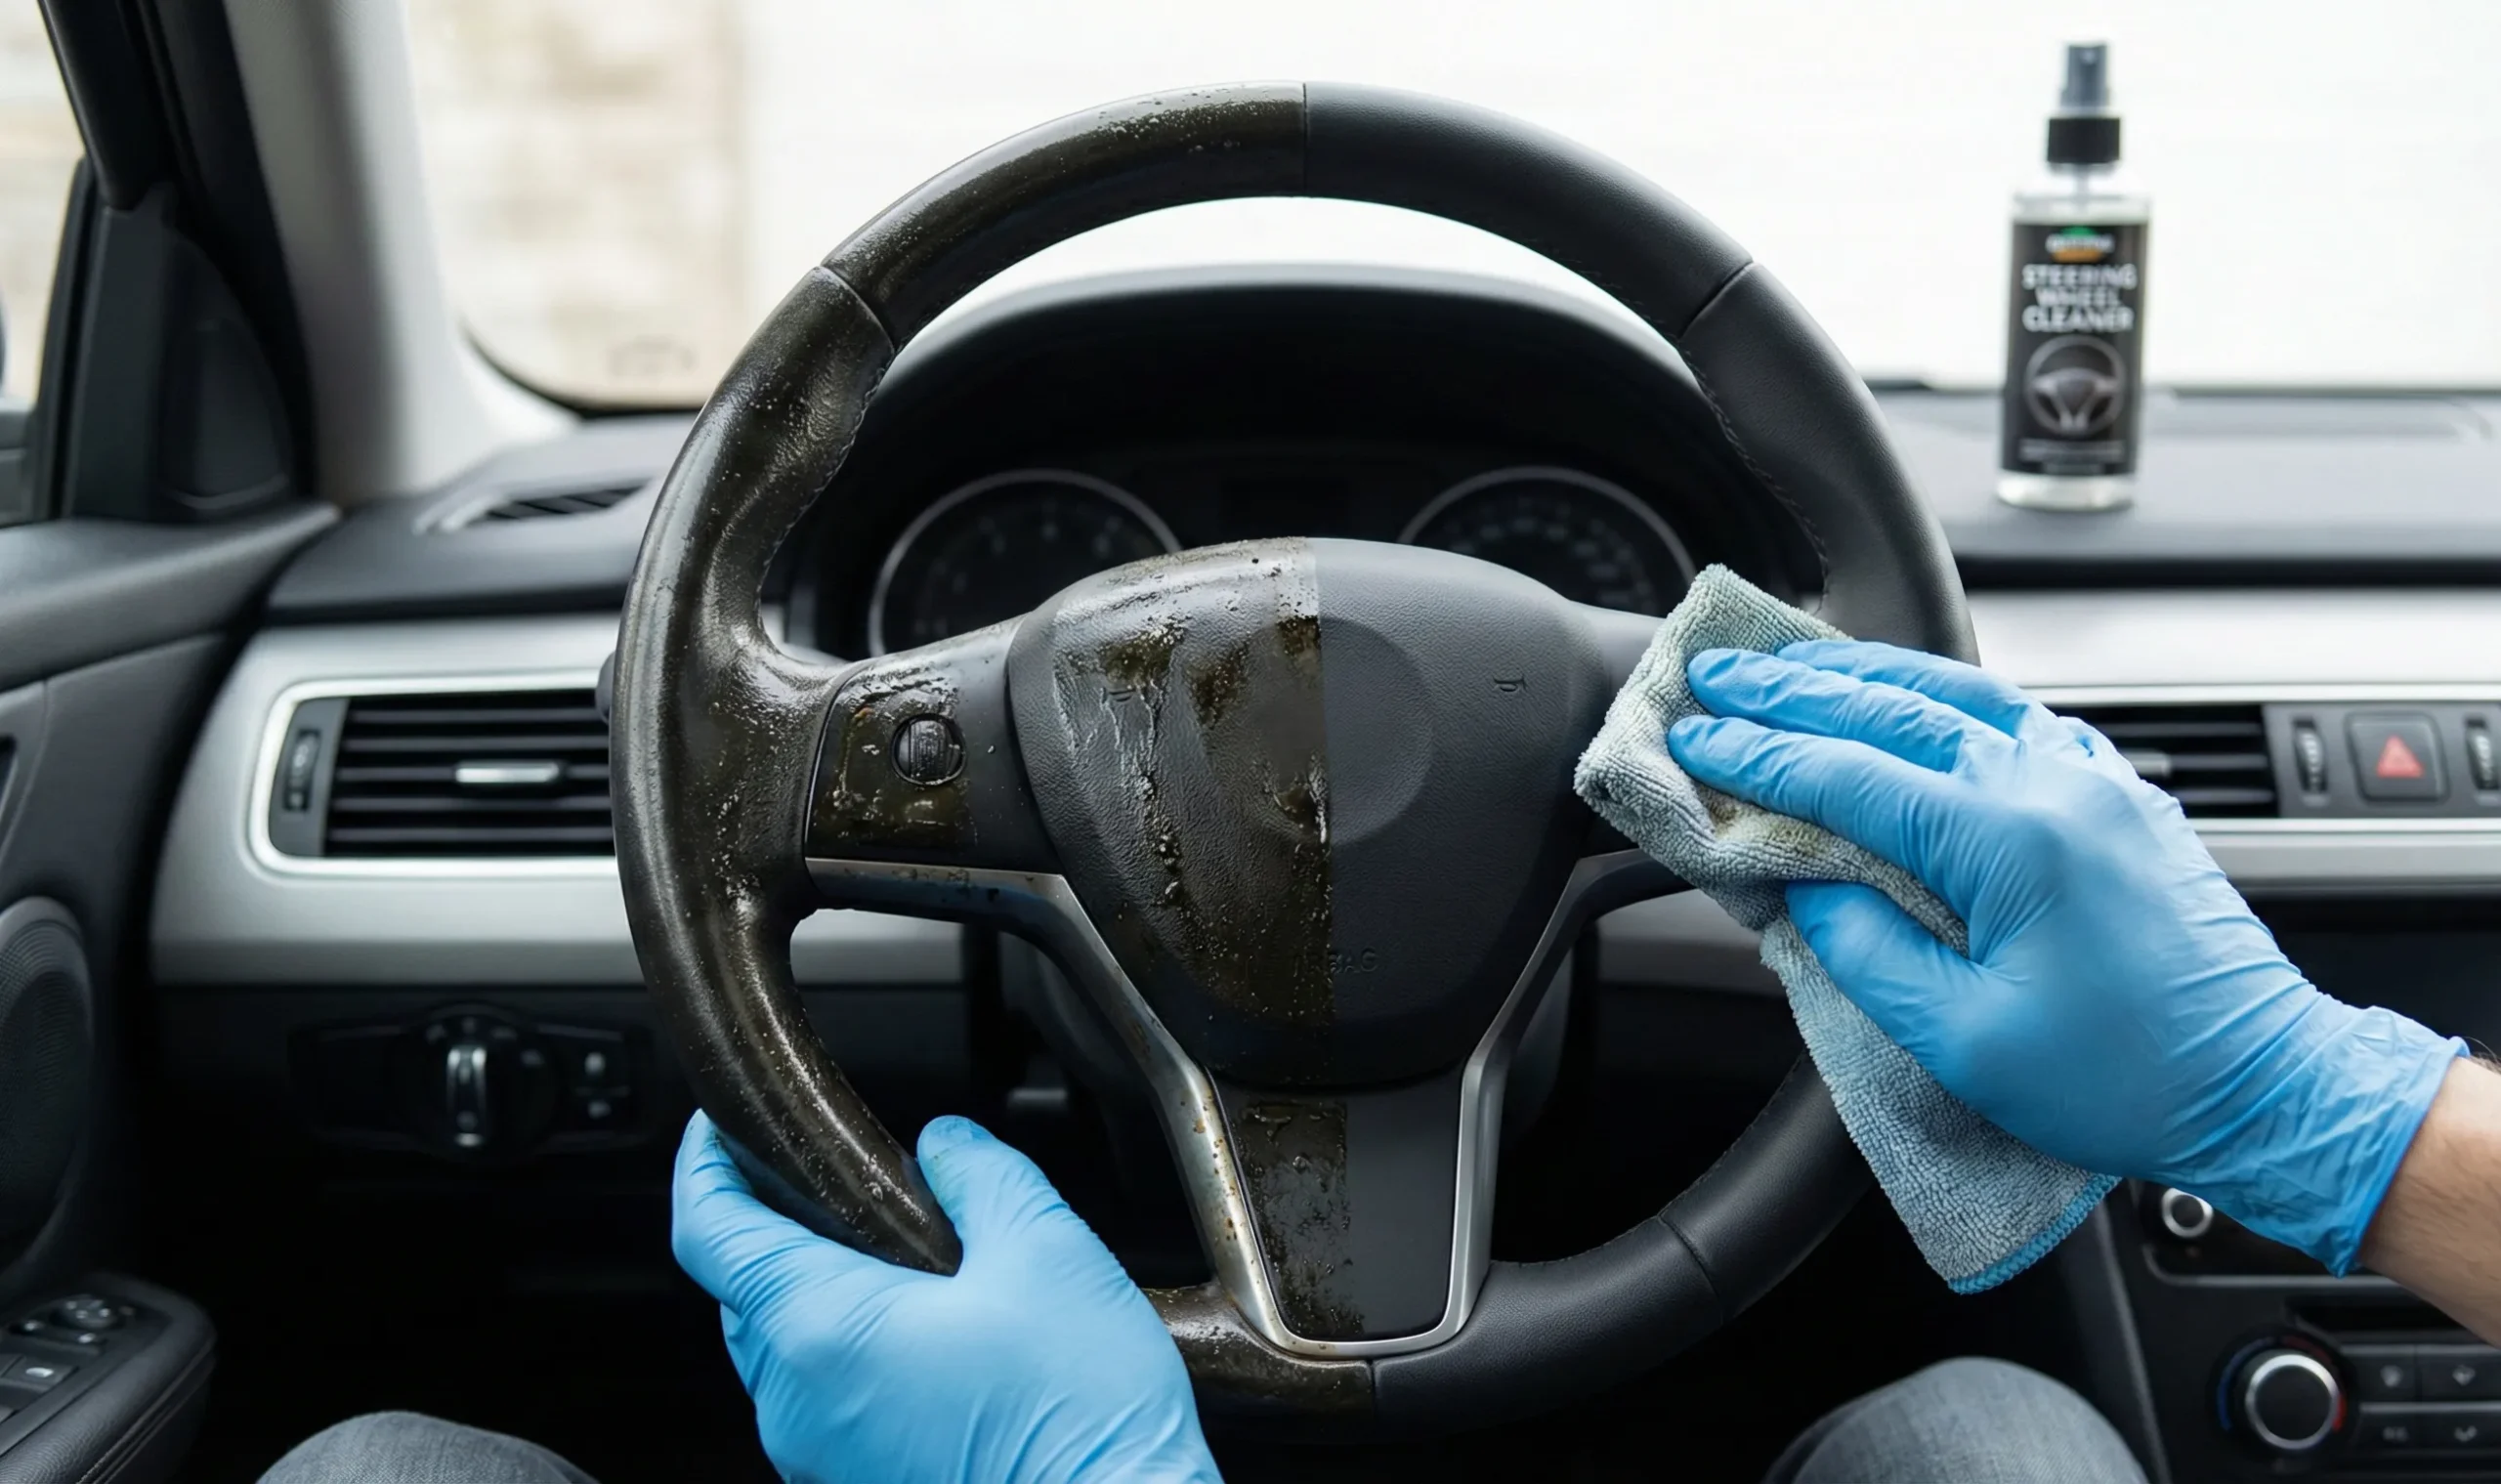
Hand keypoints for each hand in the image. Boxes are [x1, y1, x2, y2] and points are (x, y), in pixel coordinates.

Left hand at [672, 1112, 1219, 1483]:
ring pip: (787, 1344)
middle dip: (781, 1224)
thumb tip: (946, 1143)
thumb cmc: (1080, 1414)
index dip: (704, 1165)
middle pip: (745, 1287)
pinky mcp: (856, 1481)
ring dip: (827, 1290)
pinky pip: (826, 1397)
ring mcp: (821, 1453)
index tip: (720, 1131)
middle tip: (849, 1182)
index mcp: (823, 1327)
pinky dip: (855, 1350)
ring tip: (915, 1261)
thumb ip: (979, 1173)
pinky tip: (934, 1332)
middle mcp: (799, 1401)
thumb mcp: (1045, 1248)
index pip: (709, 1232)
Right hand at [1666, 639, 2461, 1271]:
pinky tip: (1896, 696)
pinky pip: (2004, 714)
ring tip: (1783, 663)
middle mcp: (2052, 783)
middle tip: (1712, 676)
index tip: (1691, 740)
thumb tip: (1800, 886)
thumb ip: (1864, 950)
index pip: (1847, 775)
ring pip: (1951, 692)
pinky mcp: (2112, 792)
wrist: (2267, 1084)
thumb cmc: (2126, 1079)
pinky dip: (1931, 694)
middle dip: (1788, 691)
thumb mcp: (1963, 1039)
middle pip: (1890, 709)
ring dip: (1857, 675)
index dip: (1756, 758)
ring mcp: (2089, 778)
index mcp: (2010, 840)